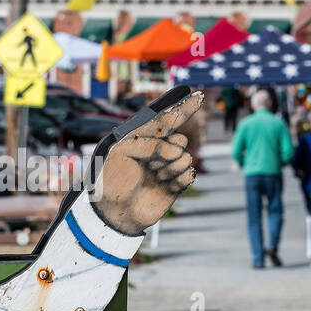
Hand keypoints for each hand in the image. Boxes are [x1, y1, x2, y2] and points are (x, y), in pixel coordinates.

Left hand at [92, 90, 203, 235]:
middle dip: (167, 150)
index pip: (167, 120)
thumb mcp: (121, 152)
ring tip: (153, 177)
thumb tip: (178, 152)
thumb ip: (149, 143)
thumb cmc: (112, 180)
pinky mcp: (174, 185)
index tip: (199, 96)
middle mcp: (157, 151)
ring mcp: (167, 168)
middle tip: (150, 164)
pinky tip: (165, 185)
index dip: (183, 108)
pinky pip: (189, 174)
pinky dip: (179, 178)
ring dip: (170, 167)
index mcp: (143, 139)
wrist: (113, 213)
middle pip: (180, 139)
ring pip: (186, 157)